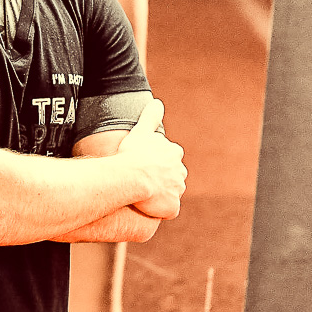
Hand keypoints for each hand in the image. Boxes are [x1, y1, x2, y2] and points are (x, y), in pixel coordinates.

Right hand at [115, 99, 186, 219]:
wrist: (131, 177)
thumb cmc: (133, 153)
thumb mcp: (140, 131)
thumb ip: (150, 117)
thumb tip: (157, 102)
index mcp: (174, 153)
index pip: (170, 156)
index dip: (157, 160)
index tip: (145, 162)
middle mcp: (180, 172)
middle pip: (172, 175)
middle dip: (162, 178)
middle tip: (143, 178)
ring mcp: (177, 191)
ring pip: (170, 193)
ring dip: (160, 193)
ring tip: (143, 193)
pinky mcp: (172, 208)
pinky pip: (167, 210)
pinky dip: (160, 209)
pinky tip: (147, 206)